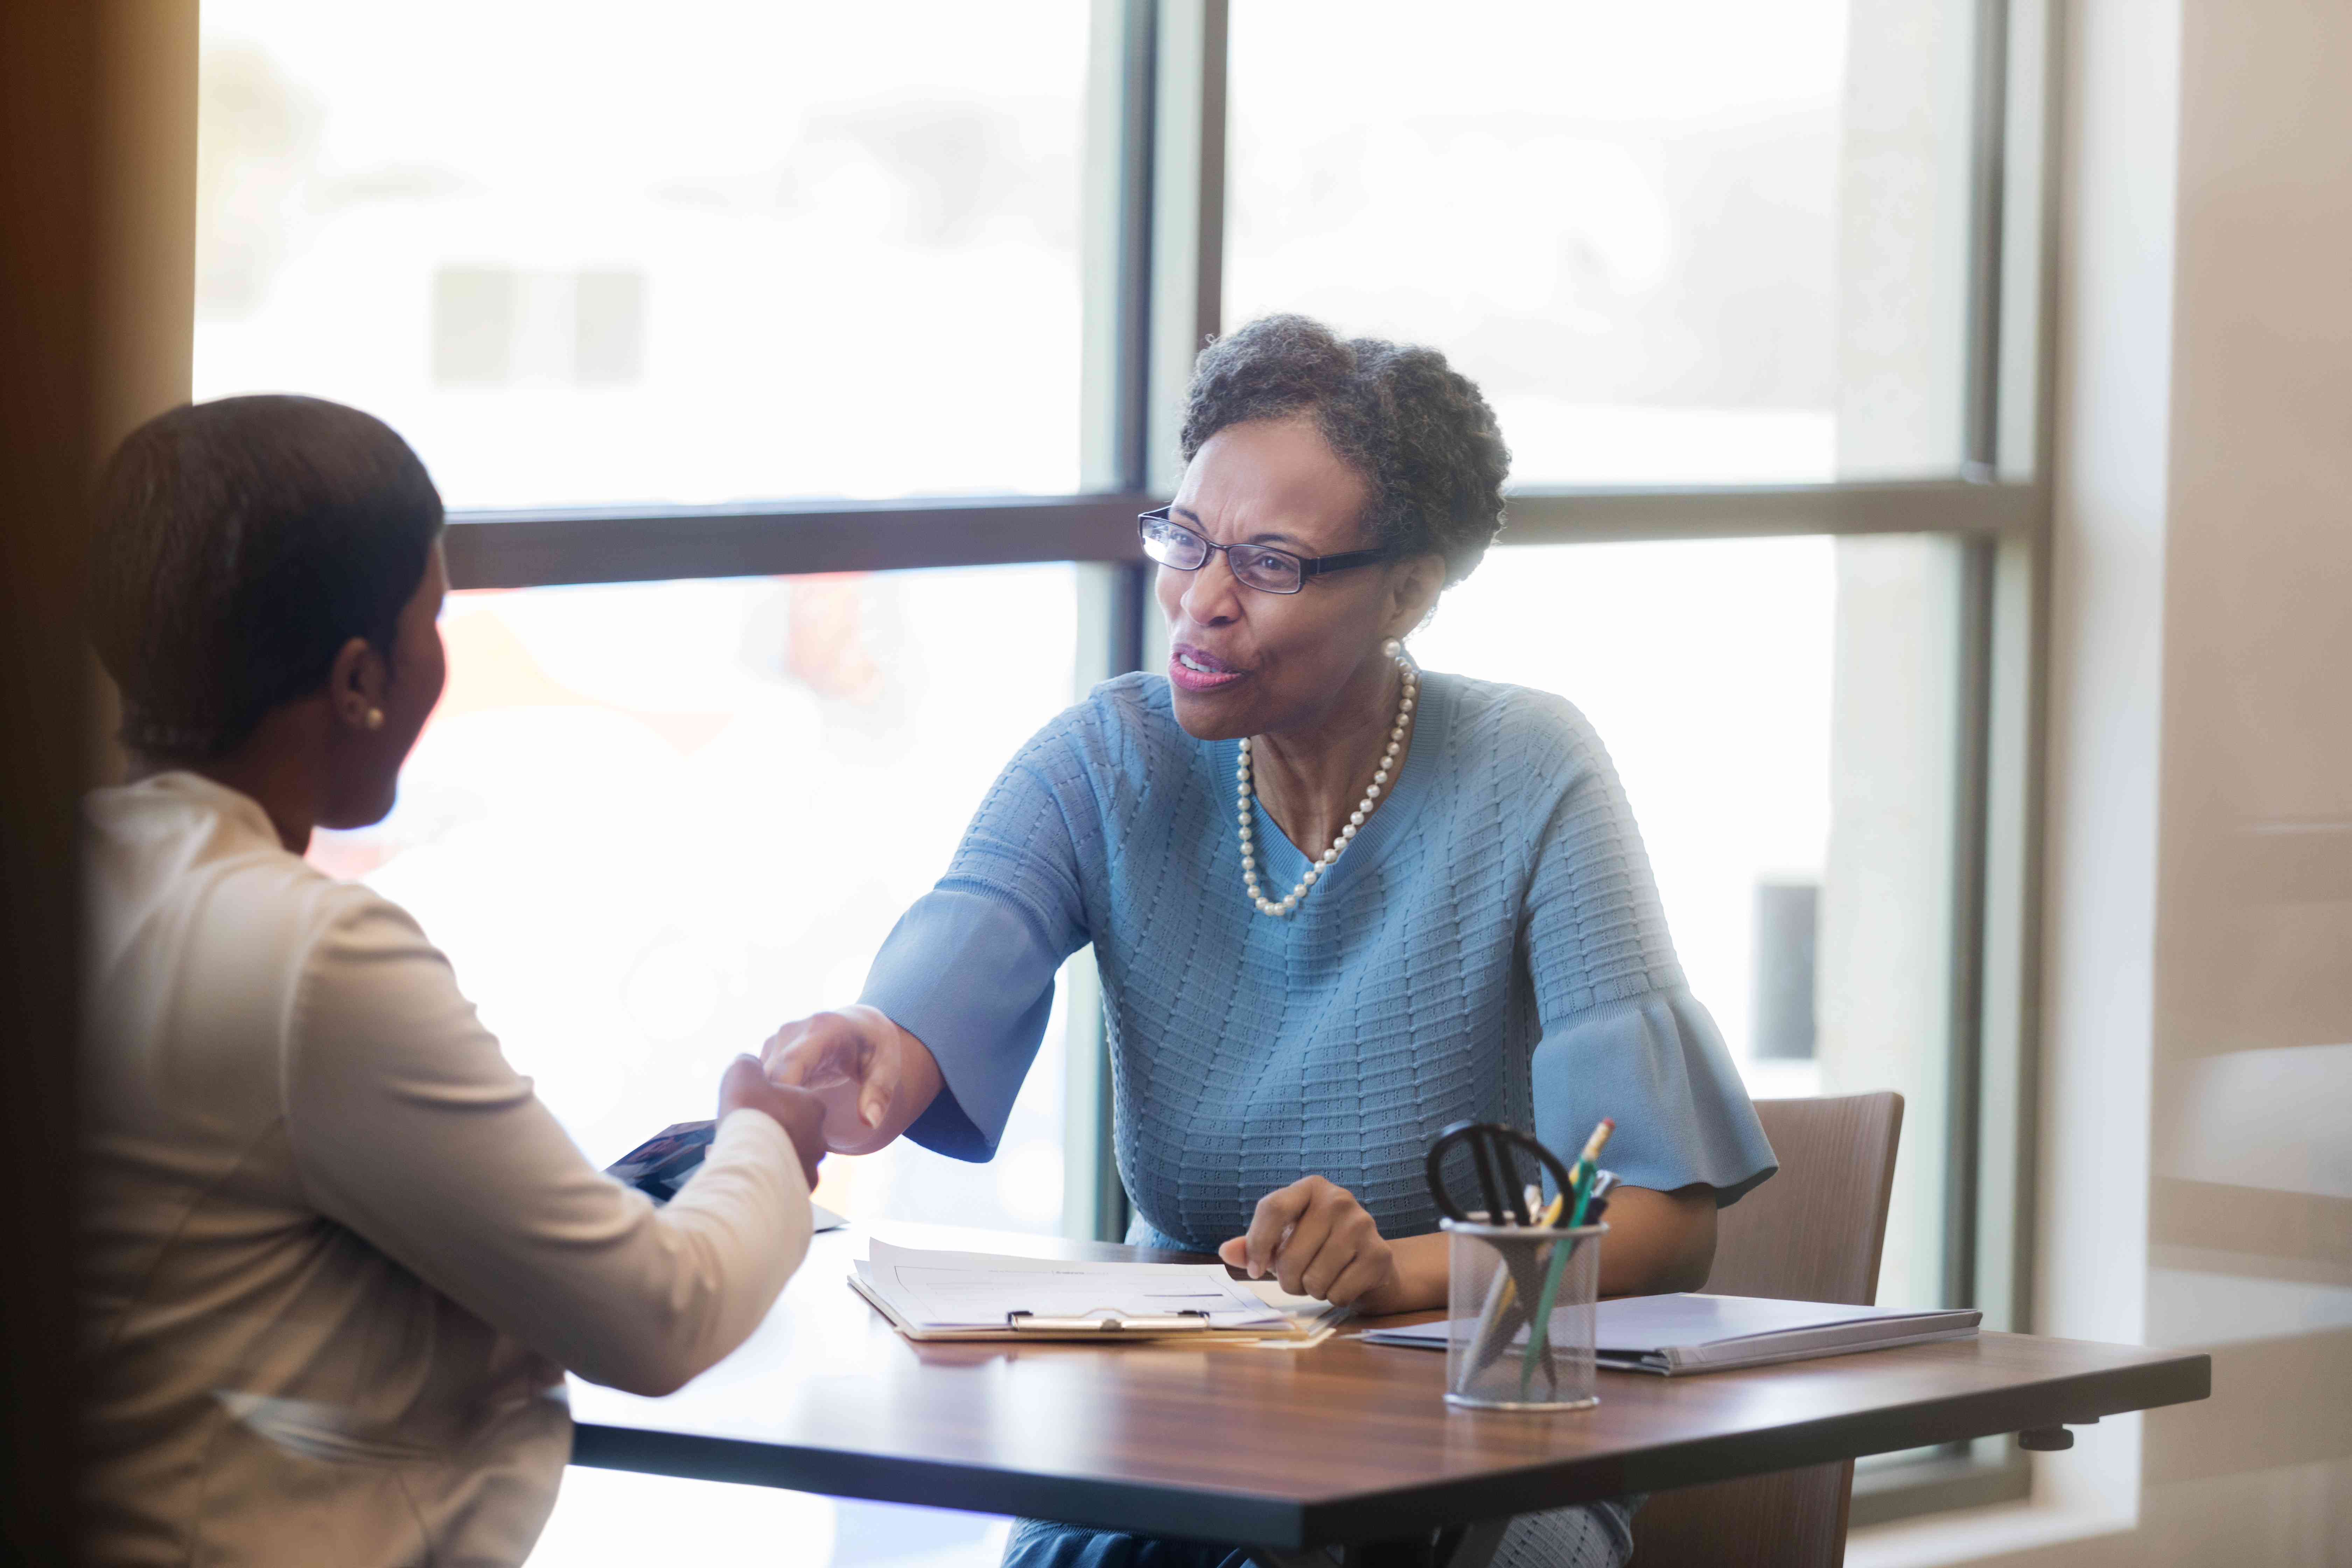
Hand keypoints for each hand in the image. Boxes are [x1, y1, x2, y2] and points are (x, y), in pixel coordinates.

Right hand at [717, 1054, 826, 1188]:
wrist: (748, 1163)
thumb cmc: (749, 1114)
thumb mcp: (743, 1073)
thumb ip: (747, 1064)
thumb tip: (748, 1063)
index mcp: (814, 1106)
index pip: (794, 1099)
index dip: (768, 1101)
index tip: (750, 1108)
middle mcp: (819, 1139)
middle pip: (792, 1130)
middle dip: (772, 1131)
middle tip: (746, 1135)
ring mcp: (812, 1169)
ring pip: (789, 1159)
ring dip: (770, 1157)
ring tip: (745, 1158)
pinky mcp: (801, 1194)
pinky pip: (784, 1184)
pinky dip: (769, 1180)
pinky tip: (750, 1177)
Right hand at [761, 1005, 939, 1154]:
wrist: (859, 1023)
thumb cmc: (874, 1046)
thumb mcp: (887, 1067)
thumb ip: (879, 1093)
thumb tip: (870, 1122)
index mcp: (823, 1030)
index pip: (791, 1063)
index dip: (781, 1095)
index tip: (783, 1126)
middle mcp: (792, 1032)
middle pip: (768, 1077)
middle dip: (772, 1110)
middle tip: (787, 1144)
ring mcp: (775, 1041)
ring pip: (757, 1082)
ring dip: (766, 1109)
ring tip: (783, 1138)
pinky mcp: (767, 1052)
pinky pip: (757, 1082)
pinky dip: (764, 1104)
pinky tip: (779, 1125)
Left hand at [1216, 1175, 1400, 1308]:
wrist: (1368, 1261)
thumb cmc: (1317, 1247)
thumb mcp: (1282, 1240)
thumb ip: (1252, 1245)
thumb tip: (1226, 1251)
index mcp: (1311, 1187)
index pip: (1273, 1208)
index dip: (1257, 1244)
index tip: (1253, 1270)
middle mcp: (1339, 1199)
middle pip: (1291, 1254)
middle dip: (1286, 1279)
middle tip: (1295, 1279)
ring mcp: (1363, 1224)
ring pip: (1315, 1278)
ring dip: (1311, 1290)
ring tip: (1319, 1279)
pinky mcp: (1379, 1254)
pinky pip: (1339, 1293)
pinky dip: (1333, 1298)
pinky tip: (1341, 1284)